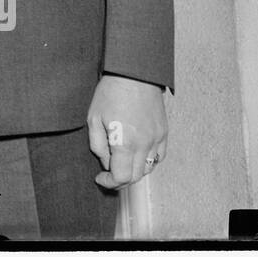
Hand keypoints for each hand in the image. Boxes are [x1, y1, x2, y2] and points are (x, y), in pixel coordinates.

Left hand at [86, 74, 168, 188]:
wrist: (134, 74)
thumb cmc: (110, 93)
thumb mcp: (93, 118)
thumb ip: (98, 145)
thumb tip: (106, 162)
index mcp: (125, 142)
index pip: (121, 177)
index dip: (109, 182)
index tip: (100, 178)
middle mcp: (144, 145)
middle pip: (135, 177)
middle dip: (120, 180)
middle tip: (108, 174)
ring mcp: (157, 139)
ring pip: (148, 169)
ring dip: (134, 172)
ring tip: (121, 163)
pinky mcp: (164, 133)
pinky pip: (159, 157)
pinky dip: (148, 162)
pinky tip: (137, 156)